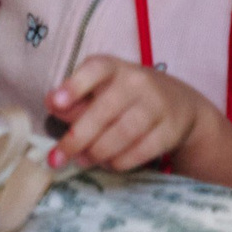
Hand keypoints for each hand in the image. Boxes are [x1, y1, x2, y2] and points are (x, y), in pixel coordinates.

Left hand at [47, 57, 208, 172]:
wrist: (179, 103)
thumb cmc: (125, 95)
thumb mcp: (99, 88)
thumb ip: (74, 98)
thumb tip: (52, 105)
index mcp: (113, 67)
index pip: (95, 70)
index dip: (74, 86)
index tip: (55, 104)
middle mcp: (137, 82)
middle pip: (104, 111)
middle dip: (77, 137)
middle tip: (57, 157)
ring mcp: (157, 106)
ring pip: (123, 134)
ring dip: (97, 152)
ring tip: (81, 161)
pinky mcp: (170, 130)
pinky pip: (141, 151)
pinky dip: (120, 161)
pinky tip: (107, 164)